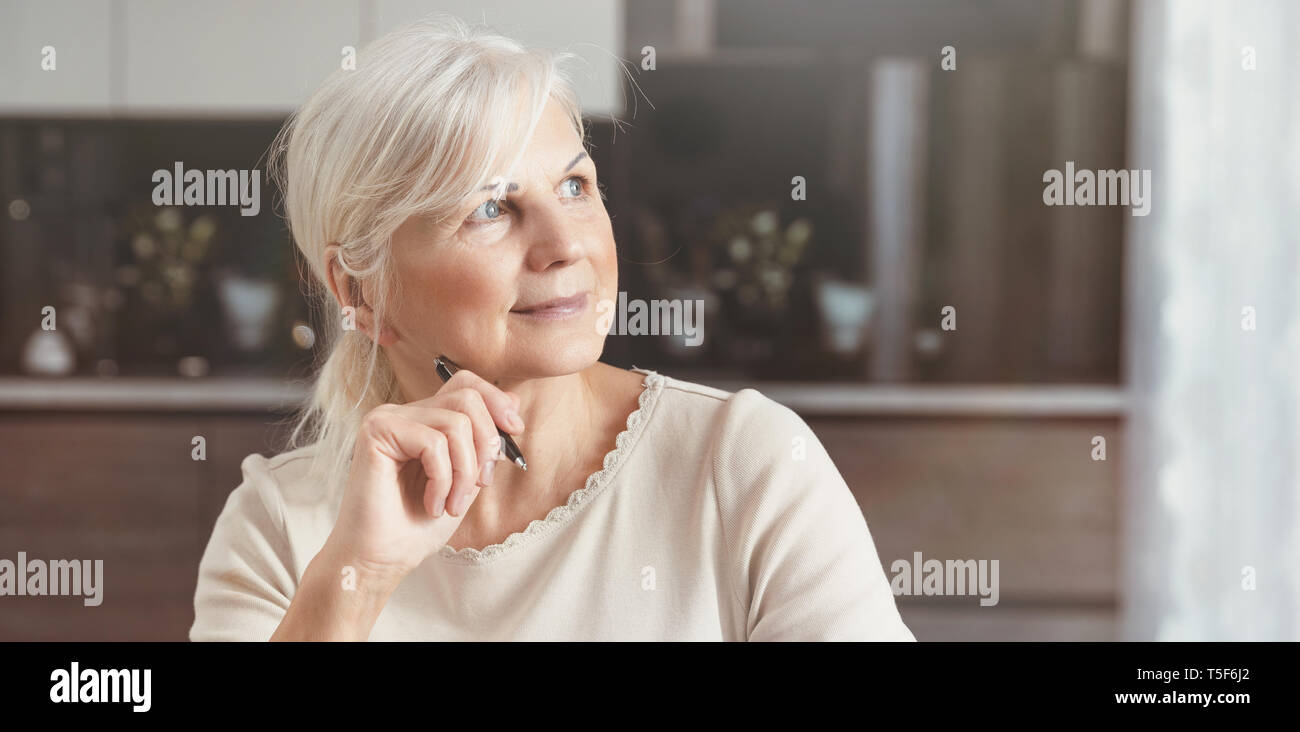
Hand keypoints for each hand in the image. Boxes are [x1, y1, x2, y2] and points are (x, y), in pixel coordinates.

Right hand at [325, 367, 523, 579]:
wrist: (381, 560)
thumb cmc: (418, 526)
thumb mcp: (467, 479)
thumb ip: (483, 441)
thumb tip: (512, 398)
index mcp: (424, 419)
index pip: (467, 384)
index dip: (497, 402)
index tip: (515, 431)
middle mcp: (405, 412)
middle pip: (467, 397)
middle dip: (487, 443)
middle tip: (481, 484)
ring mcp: (388, 418)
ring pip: (456, 422)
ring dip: (465, 471)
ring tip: (452, 504)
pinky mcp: (376, 431)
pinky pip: (433, 443)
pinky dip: (443, 480)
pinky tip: (432, 505)